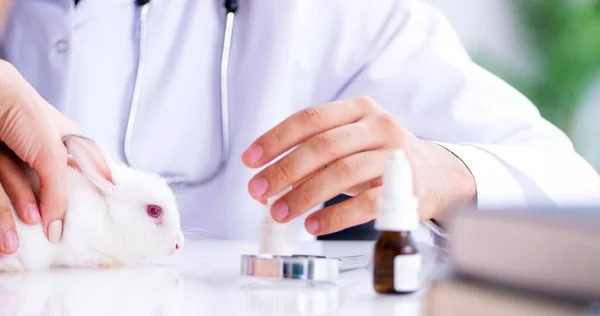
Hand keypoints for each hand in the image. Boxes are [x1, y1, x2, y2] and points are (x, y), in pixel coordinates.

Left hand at [0, 60, 81, 253]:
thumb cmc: (24, 115)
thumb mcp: (52, 156)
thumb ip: (58, 193)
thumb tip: (57, 227)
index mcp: (67, 140)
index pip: (84, 172)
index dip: (89, 196)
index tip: (93, 222)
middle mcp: (41, 150)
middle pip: (50, 189)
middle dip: (49, 212)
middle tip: (53, 235)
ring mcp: (14, 160)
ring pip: (20, 195)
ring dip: (16, 219)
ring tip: (16, 241)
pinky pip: (0, 197)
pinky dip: (2, 216)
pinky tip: (5, 236)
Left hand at [242, 97, 476, 235]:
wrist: (438, 175)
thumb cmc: (383, 157)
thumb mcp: (353, 142)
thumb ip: (317, 152)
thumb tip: (270, 177)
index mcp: (359, 109)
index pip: (311, 119)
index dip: (276, 139)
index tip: (250, 160)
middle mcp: (379, 126)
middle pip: (323, 146)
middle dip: (284, 170)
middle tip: (258, 191)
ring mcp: (395, 155)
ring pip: (342, 173)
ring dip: (304, 195)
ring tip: (280, 213)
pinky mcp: (407, 187)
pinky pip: (365, 203)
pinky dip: (335, 216)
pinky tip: (313, 225)